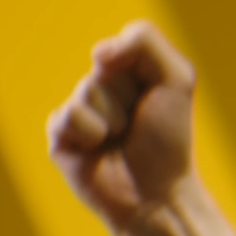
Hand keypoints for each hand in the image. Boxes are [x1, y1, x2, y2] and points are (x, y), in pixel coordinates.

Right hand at [46, 20, 197, 231]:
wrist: (155, 192)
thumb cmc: (168, 140)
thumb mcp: (176, 79)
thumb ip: (145, 42)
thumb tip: (98, 51)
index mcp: (128, 74)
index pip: (121, 46)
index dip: (142, 70)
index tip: (158, 98)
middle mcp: (101, 89)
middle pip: (104, 68)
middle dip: (129, 95)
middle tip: (139, 124)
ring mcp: (79, 111)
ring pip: (87, 90)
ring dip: (113, 117)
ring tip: (120, 139)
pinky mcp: (59, 134)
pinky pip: (68, 115)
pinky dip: (91, 133)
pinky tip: (98, 150)